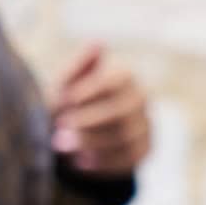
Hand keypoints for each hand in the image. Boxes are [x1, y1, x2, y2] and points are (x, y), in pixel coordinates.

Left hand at [50, 45, 152, 176]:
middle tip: (59, 130)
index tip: (63, 101)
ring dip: (91, 144)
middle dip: (87, 123)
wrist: (74, 137)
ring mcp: (146, 124)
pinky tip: (82, 161)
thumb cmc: (67, 104)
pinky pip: (129, 158)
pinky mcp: (145, 148)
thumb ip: (78, 67)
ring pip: (125, 137)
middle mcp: (140, 98)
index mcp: (123, 75)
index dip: (88, 92)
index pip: (113, 82)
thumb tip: (98, 43)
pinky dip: (103, 161)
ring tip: (64, 147)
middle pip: (121, 112)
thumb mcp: (64, 85)